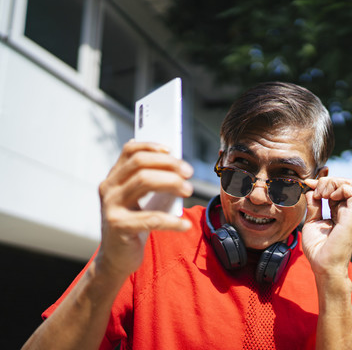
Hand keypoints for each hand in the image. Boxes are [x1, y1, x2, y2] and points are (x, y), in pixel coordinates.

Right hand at [96, 140, 193, 278]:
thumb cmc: (134, 225)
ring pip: (144, 181)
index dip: (151, 146)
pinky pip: (152, 218)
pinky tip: (184, 225)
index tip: (172, 149)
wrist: (116, 259)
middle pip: (140, 163)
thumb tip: (177, 164)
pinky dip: (172, 220)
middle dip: (168, 164)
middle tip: (188, 172)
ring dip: (172, 182)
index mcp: (114, 179)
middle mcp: (109, 189)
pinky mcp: (119, 226)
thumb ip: (154, 182)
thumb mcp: (141, 200)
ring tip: (188, 191)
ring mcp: (112, 207)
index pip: (130, 151)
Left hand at [302, 177, 351, 279]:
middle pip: (346, 182)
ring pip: (351, 184)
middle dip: (328, 180)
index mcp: (340, 212)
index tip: (307, 185)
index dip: (322, 183)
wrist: (324, 266)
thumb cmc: (318, 249)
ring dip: (333, 183)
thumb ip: (314, 206)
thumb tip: (311, 191)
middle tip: (316, 191)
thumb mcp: (312, 222)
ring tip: (321, 195)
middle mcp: (348, 211)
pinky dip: (339, 189)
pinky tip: (328, 198)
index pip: (337, 188)